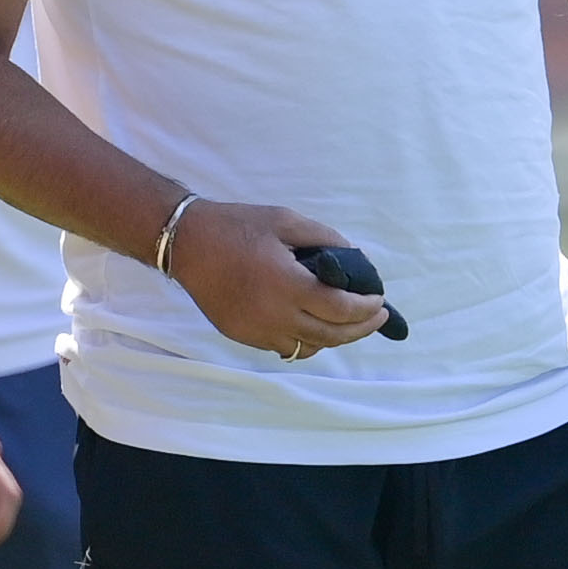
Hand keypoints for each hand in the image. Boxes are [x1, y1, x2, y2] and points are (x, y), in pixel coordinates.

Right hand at [171, 203, 391, 361]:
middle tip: (376, 318)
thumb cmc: (238, 227)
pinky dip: (304, 340)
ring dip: (333, 338)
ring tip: (346, 323)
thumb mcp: (286, 220)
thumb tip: (355, 259)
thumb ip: (324, 239)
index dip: (366, 308)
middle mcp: (275, 315)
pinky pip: (283, 346)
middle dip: (360, 329)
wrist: (187, 243)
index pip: (340, 308)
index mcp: (288, 284)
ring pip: (308, 348)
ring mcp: (257, 330)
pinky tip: (311, 325)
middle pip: (330, 335)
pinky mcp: (243, 336)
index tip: (380, 300)